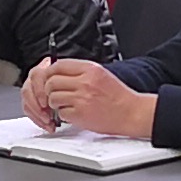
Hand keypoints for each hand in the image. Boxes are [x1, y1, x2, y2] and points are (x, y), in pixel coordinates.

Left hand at [27, 61, 156, 138]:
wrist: (131, 113)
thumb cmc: (119, 96)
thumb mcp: (102, 74)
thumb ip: (81, 72)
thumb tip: (60, 72)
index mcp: (90, 69)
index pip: (59, 65)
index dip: (50, 73)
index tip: (50, 78)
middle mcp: (85, 82)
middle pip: (52, 82)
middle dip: (49, 90)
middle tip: (54, 94)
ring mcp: (82, 98)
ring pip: (53, 97)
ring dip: (55, 103)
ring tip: (65, 105)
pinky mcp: (80, 114)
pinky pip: (61, 113)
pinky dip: (64, 115)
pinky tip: (73, 113)